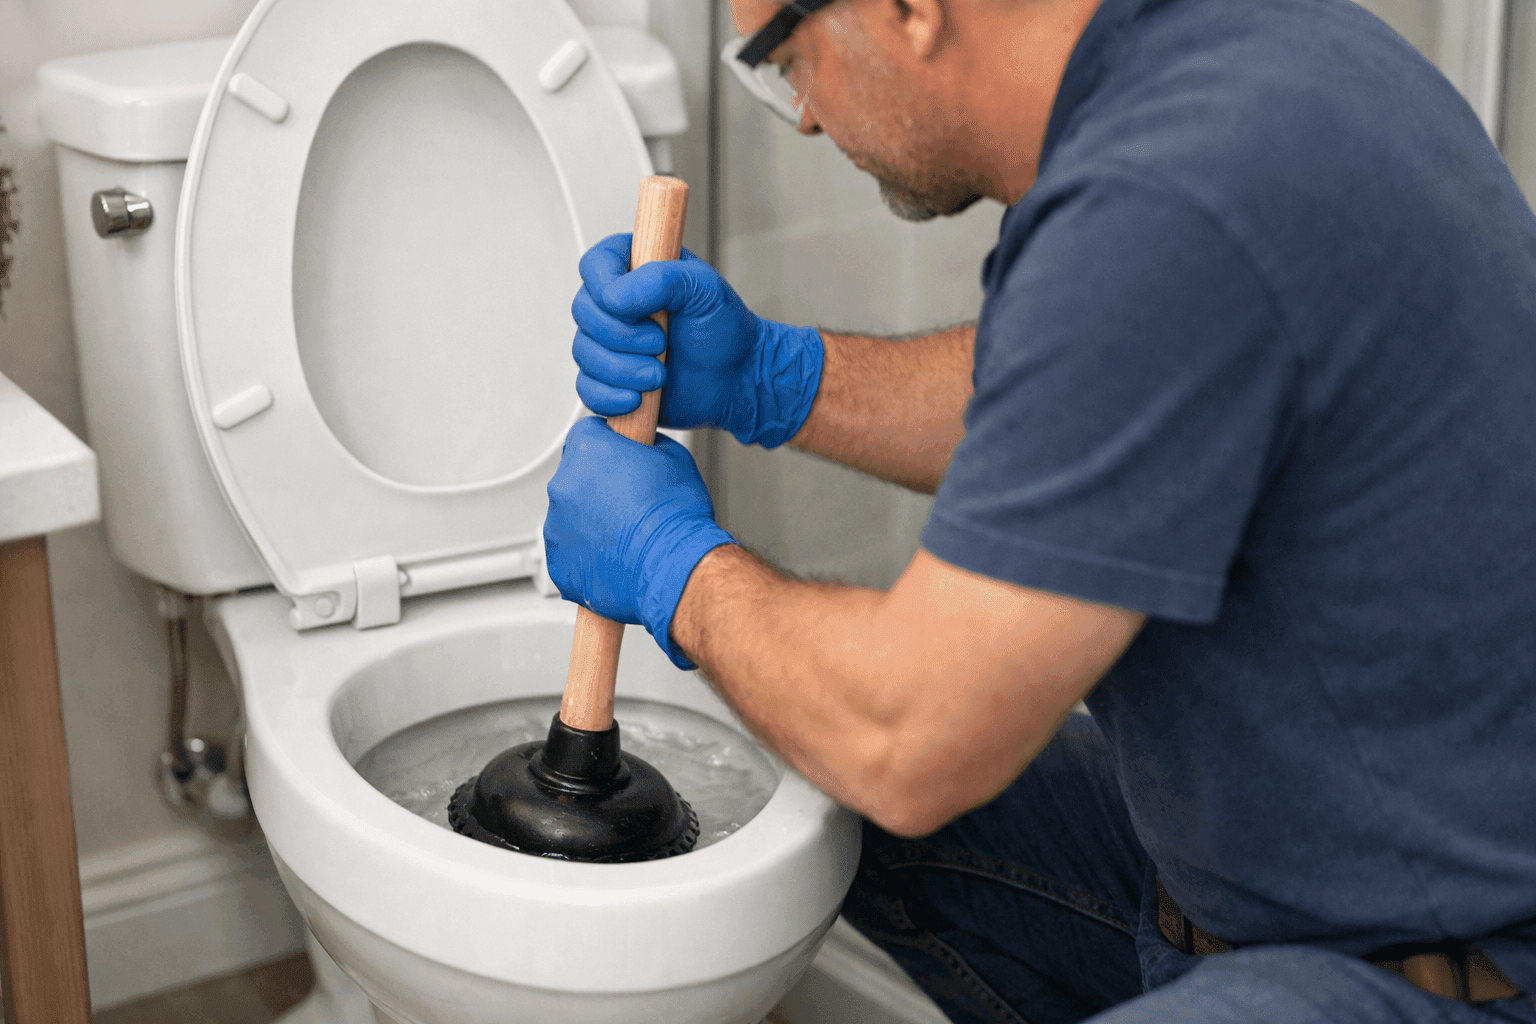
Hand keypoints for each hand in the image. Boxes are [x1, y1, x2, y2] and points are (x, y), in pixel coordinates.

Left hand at [544, 418, 734, 667]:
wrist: (673, 569)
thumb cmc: (676, 517)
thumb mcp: (676, 458)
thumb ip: (650, 444)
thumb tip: (647, 447)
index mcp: (588, 451)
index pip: (588, 433)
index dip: (609, 445)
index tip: (621, 459)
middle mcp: (563, 484)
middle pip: (576, 476)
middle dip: (599, 486)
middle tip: (631, 502)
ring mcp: (556, 525)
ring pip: (571, 516)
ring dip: (592, 521)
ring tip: (627, 535)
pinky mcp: (558, 561)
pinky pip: (570, 552)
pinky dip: (588, 554)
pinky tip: (617, 557)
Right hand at [571, 234, 823, 448]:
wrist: (735, 378)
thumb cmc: (722, 328)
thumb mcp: (704, 289)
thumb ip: (662, 279)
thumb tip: (615, 297)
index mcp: (632, 269)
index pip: (593, 266)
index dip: (606, 289)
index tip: (640, 309)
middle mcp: (613, 304)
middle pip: (583, 312)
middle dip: (622, 336)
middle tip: (662, 343)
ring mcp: (607, 342)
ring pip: (584, 353)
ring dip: (623, 369)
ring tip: (660, 375)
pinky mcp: (609, 379)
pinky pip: (587, 389)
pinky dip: (611, 397)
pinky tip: (639, 398)